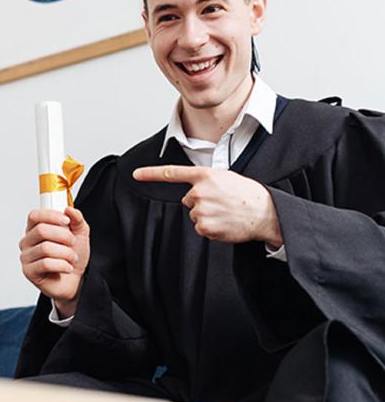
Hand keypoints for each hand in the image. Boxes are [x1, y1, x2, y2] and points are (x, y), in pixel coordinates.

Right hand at [19, 207, 89, 317]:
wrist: (76, 280)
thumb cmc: (73, 256)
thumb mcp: (80, 233)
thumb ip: (77, 219)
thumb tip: (69, 209)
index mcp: (35, 228)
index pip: (35, 215)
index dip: (51, 216)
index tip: (67, 220)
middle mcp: (27, 241)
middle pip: (41, 230)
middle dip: (63, 236)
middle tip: (72, 243)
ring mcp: (26, 256)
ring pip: (45, 248)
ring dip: (65, 253)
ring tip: (72, 258)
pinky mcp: (29, 272)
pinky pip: (45, 264)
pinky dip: (62, 265)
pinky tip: (67, 267)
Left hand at [133, 165, 282, 246]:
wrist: (266, 212)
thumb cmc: (248, 194)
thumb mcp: (225, 178)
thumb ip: (205, 182)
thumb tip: (191, 194)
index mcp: (205, 175)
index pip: (172, 173)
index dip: (151, 174)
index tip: (135, 175)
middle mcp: (199, 191)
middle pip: (187, 199)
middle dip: (201, 202)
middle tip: (222, 202)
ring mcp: (201, 209)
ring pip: (194, 214)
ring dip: (207, 215)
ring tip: (226, 212)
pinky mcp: (204, 226)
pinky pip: (200, 228)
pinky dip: (211, 228)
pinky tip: (225, 223)